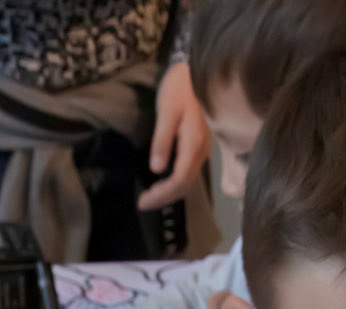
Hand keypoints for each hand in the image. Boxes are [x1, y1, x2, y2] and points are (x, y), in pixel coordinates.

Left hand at [139, 60, 211, 209]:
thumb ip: (163, 141)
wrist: (197, 69)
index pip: (179, 180)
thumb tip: (156, 169)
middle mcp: (202, 151)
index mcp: (194, 144)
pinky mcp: (201, 145)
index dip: (162, 195)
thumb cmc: (180, 87)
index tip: (142, 201)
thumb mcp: (167, 111)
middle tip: (143, 202)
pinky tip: (164, 179)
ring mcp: (203, 149)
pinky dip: (176, 181)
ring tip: (151, 195)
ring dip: (171, 191)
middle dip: (165, 197)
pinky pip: (190, 170)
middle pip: (186, 185)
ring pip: (189, 180)